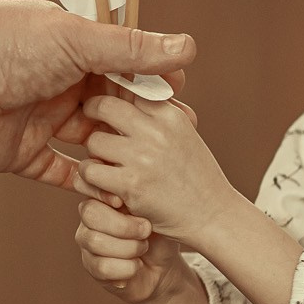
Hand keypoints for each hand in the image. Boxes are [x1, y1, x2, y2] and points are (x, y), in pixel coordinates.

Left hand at [0, 0, 193, 186]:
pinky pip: (60, 175)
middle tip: (178, 148)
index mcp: (71, 51)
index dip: (152, 88)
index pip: (122, 71)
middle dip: (141, 130)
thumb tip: (186, 47)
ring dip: (117, 160)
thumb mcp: (77, 41)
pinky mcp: (21, 155)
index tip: (182, 105)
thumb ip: (130, 49)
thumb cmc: (10, 49)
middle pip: (110, 111)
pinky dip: (85, 187)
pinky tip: (115, 199)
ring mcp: (39, 121)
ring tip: (151, 178)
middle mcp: (58, 85)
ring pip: (90, 146)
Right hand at [73, 183, 189, 303]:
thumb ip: (136, 197)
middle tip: (146, 230)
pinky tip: (135, 265)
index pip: (87, 185)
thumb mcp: (153, 210)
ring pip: (96, 242)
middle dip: (124, 225)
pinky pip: (102, 267)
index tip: (121, 202)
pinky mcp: (91, 267)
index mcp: (102, 197)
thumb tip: (123, 193)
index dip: (101, 193)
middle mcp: (89, 218)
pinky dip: (127, 268)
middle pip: (90, 214)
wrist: (163, 265)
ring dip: (129, 248)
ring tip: (143, 248)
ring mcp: (87, 243)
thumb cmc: (157, 233)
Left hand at [78, 91, 236, 242]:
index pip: (129, 87)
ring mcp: (144, 157)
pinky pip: (91, 171)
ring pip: (94, 141)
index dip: (112, 94)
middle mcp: (157, 131)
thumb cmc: (194, 176)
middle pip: (104, 106)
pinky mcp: (131, 184)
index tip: (107, 106)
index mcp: (170, 115)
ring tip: (106, 163)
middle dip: (93, 114)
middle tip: (93, 126)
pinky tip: (105, 185)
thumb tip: (125, 88)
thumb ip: (155, 115)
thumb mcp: (181, 134)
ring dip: (94, 153)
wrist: (212, 215)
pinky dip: (92, 179)